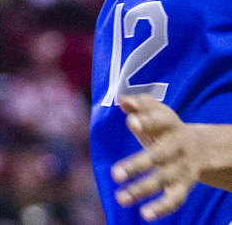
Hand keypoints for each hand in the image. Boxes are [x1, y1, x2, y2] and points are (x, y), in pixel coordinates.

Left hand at [112, 95, 206, 219]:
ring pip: (162, 180)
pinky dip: (162, 208)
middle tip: (115, 174)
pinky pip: (175, 199)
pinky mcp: (183, 185)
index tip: (131, 123)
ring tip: (121, 198)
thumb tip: (123, 101)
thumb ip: (140, 104)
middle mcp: (176, 147)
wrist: (199, 146)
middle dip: (137, 165)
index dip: (146, 122)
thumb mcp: (156, 111)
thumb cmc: (164, 126)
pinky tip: (144, 214)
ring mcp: (181, 168)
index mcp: (169, 124)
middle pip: (157, 156)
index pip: (158, 121)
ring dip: (141, 190)